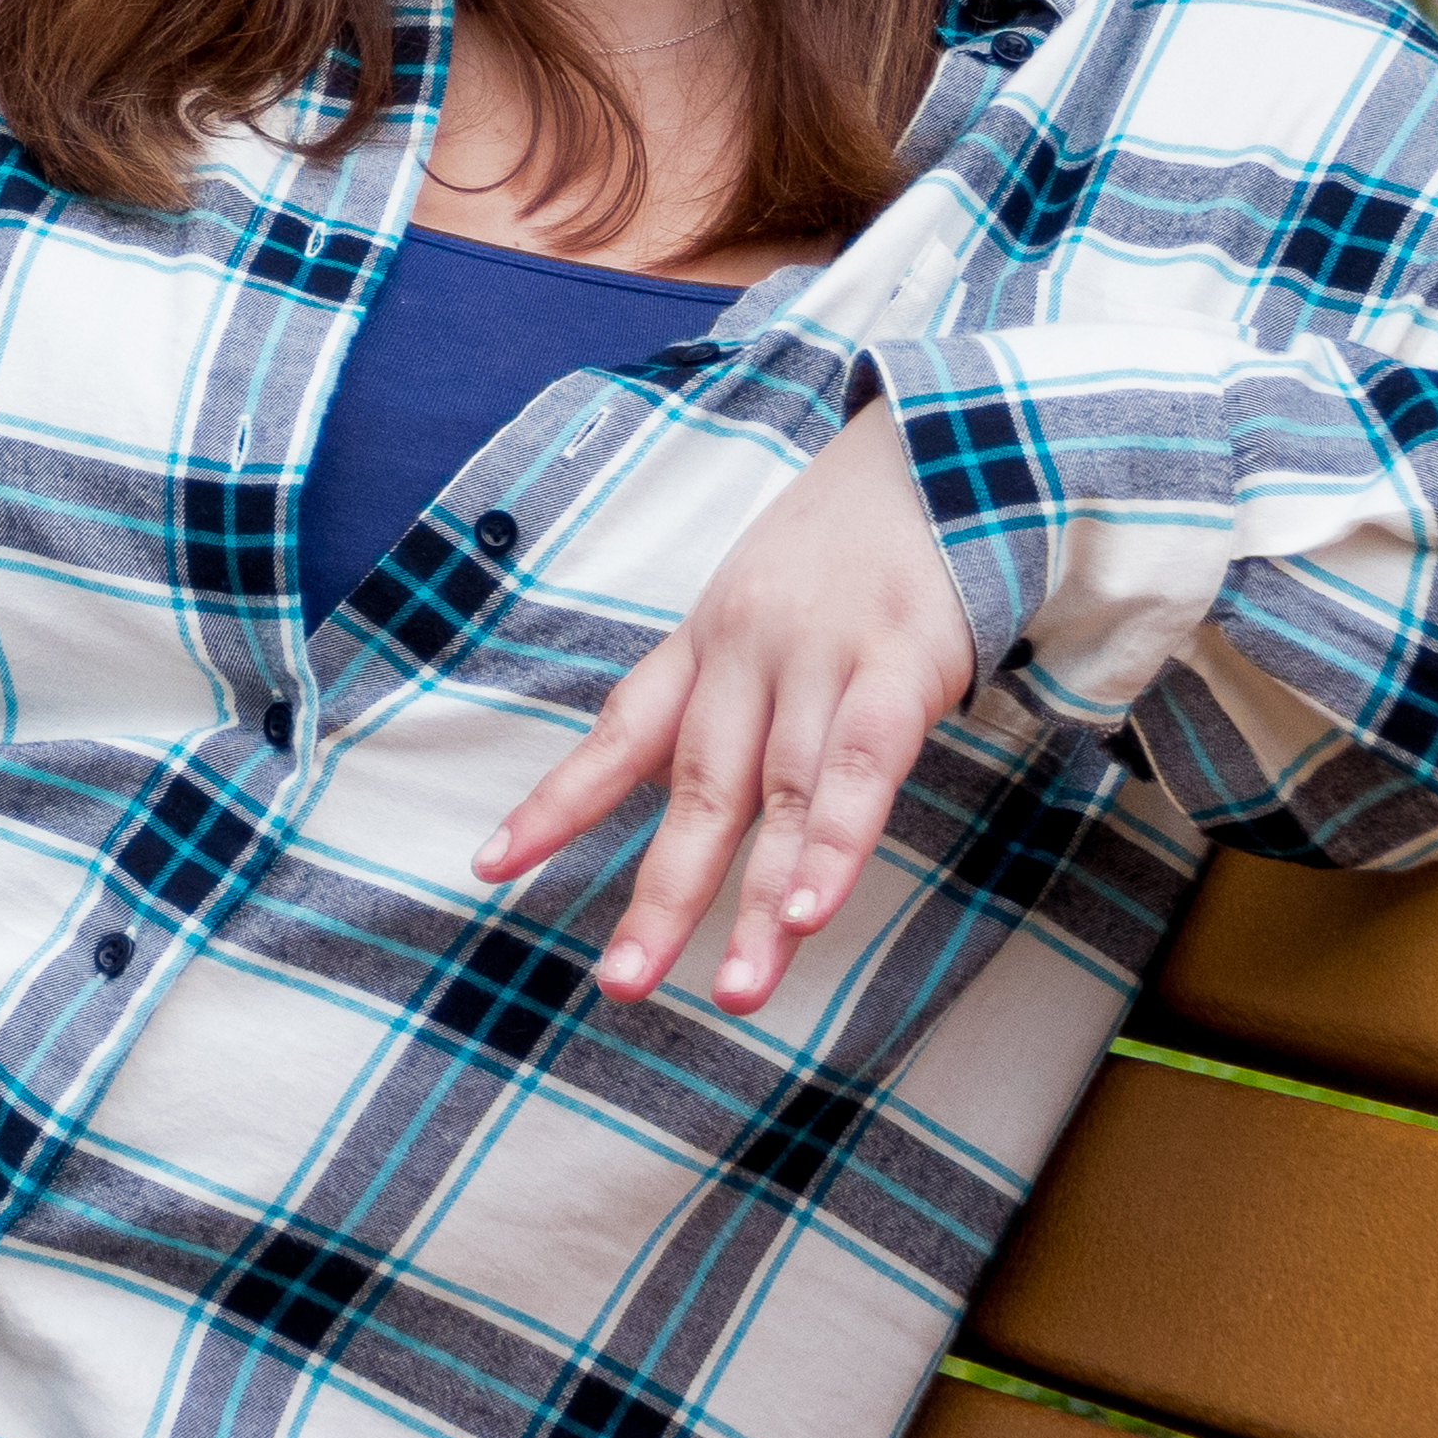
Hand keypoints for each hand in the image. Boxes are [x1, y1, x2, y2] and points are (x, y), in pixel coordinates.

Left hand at [473, 400, 977, 1014]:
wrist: (947, 447)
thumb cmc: (849, 550)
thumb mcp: (760, 604)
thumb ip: (727, 694)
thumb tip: (683, 791)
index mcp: (707, 643)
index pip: (621, 732)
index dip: (557, 803)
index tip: (490, 866)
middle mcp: (749, 653)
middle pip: (698, 789)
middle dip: (662, 895)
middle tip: (621, 984)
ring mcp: (824, 657)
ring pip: (783, 798)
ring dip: (760, 901)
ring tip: (734, 990)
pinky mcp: (903, 664)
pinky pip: (860, 767)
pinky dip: (835, 843)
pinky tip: (810, 910)